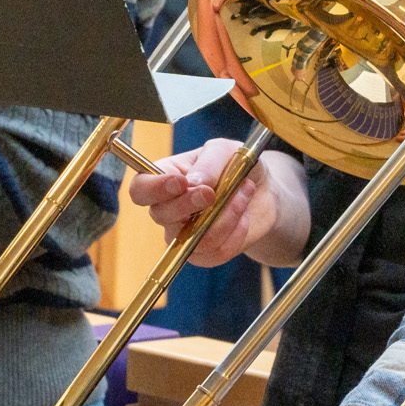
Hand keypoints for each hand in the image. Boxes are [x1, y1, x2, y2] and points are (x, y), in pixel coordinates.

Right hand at [125, 138, 273, 267]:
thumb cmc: (237, 166)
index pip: (140, 189)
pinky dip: (235, 232)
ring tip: (244, 192)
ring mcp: (183, 234)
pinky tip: (244, 217)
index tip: (180, 183)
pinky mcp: (203, 253)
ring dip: (224, 215)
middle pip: (160, 215)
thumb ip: (209, 162)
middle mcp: (168, 208)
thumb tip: (193, 183)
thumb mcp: (226, 151)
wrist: (264, 192)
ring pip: (191, 237)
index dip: (154, 189)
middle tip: (212, 193)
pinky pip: (214, 252)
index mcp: (165, 177)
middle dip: (188, 204)